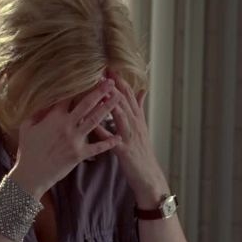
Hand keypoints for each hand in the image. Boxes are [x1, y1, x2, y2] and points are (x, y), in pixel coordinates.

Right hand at [10, 79, 122, 198]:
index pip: (68, 97)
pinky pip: (97, 147)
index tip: (89, 75)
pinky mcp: (79, 154)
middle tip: (110, 82)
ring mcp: (74, 140)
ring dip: (108, 108)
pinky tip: (118, 137)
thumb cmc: (27, 151)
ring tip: (118, 98)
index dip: (79, 85)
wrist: (31, 175)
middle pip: (86, 105)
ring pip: (95, 121)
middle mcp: (66, 126)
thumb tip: (45, 101)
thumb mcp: (27, 127)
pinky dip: (108, 143)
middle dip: (99, 92)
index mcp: (53, 118)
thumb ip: (37, 113)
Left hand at [94, 75, 168, 207]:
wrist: (148, 175)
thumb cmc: (141, 151)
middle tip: (103, 70)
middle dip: (114, 85)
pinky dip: (103, 131)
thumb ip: (139, 107)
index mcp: (137, 118)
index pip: (128, 94)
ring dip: (111, 102)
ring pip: (121, 116)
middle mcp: (135, 124)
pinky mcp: (124, 151)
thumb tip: (142, 89)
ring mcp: (130, 137)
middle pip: (125, 101)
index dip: (119, 80)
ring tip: (102, 89)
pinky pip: (112, 139)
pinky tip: (93, 123)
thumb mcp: (142, 126)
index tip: (109, 66)